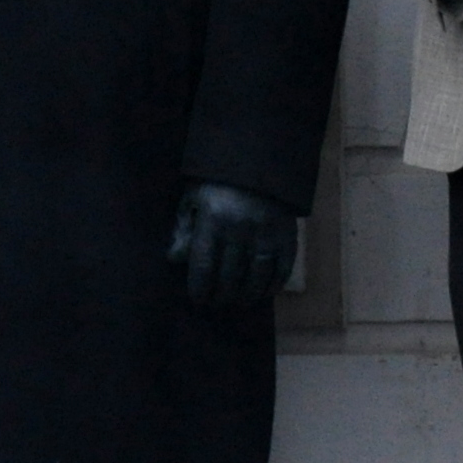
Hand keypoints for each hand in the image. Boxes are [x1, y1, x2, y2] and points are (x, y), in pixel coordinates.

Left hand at [166, 179, 300, 311]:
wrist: (262, 158)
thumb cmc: (220, 179)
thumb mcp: (194, 196)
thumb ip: (184, 227)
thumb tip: (174, 259)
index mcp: (213, 220)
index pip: (204, 267)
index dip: (200, 289)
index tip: (198, 299)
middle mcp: (240, 230)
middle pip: (229, 278)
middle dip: (221, 296)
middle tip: (217, 303)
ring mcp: (266, 235)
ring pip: (255, 279)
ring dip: (245, 297)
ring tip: (238, 302)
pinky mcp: (288, 236)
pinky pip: (281, 271)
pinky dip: (272, 287)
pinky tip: (262, 294)